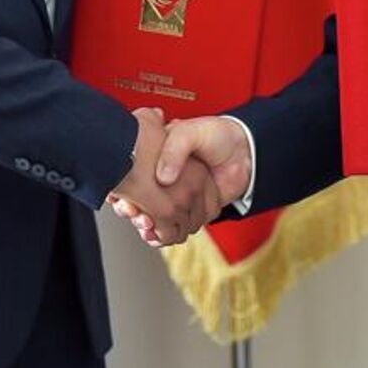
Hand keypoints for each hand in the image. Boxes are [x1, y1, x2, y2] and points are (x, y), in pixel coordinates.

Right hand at [108, 108, 222, 245]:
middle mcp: (163, 180)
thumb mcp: (191, 132)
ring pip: (153, 220)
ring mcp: (176, 197)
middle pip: (138, 203)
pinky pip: (173, 229)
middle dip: (133, 213)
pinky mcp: (190, 211)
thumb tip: (163, 178)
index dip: (123, 192)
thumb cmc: (215, 135)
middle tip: (135, 215)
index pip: (130, 180)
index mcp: (157, 159)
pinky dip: (164, 236)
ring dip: (147, 227)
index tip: (124, 201)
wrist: (243, 149)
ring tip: (147, 227)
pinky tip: (157, 236)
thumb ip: (176, 147)